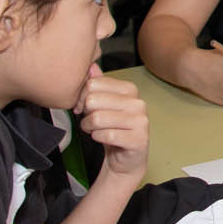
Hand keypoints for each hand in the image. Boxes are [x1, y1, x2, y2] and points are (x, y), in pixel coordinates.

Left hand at [75, 66, 148, 182]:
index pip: (93, 84)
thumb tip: (90, 65)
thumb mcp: (103, 104)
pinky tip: (103, 138)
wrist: (125, 158)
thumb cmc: (112, 128)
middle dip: (85, 114)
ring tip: (94, 130)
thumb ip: (98, 84)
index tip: (84, 108)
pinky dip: (97, 138)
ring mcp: (141, 121)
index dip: (81, 98)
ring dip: (89, 127)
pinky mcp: (139, 139)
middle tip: (89, 121)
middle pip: (93, 100)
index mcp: (129, 90)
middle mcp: (138, 103)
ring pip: (97, 118)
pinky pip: (105, 135)